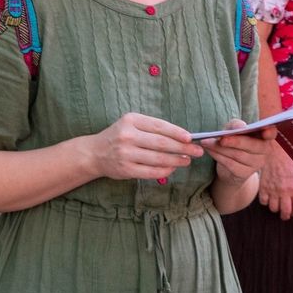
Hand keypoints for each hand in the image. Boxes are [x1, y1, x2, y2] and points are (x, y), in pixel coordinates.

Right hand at [83, 113, 199, 181]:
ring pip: (158, 159)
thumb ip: (152, 128)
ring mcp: (126, 154)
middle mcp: (127, 136)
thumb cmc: (119, 136)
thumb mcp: (131, 124)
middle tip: (197, 151)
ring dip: (176, 160)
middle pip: (161, 143)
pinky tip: (172, 169)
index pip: (159, 126)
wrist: (95, 153)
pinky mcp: (126, 169)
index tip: (190, 138)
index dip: (177, 132)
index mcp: (130, 120)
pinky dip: (165, 171)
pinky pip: (151, 172)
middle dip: (183, 148)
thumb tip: (182, 137)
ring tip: (187, 160)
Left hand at [202, 120, 276, 184]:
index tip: (265, 131)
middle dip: (236, 141)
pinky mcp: (244, 174)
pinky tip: (208, 150)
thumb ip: (236, 125)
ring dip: (220, 148)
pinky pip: (230, 164)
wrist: (229, 166)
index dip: (270, 132)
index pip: (271, 133)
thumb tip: (238, 127)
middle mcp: (264, 151)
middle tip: (221, 138)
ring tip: (206, 142)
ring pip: (238, 155)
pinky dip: (217, 156)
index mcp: (263, 137)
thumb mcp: (233, 130)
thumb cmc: (233, 141)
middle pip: (252, 146)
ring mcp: (255, 164)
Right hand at [257, 148, 292, 219]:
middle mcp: (284, 191)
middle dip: (285, 216)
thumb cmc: (285, 162)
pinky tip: (266, 198)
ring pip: (273, 208)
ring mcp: (273, 190)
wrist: (273, 153)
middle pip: (285, 211)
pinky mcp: (263, 188)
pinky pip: (263, 201)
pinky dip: (265, 202)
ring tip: (275, 206)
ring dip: (274, 208)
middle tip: (284, 216)